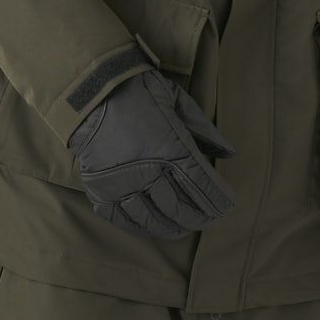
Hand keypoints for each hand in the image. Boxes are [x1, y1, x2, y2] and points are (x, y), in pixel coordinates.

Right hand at [67, 69, 235, 239]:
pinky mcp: (100, 189)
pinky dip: (137, 226)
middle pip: (178, 207)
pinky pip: (121, 218)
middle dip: (195, 217)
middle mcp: (149, 172)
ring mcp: (122, 184)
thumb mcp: (177, 100)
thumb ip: (204, 129)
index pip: (201, 186)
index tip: (225, 208)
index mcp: (172, 149)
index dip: (216, 201)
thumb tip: (228, 152)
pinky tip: (147, 226)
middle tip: (205, 221)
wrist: (91, 91)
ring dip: (169, 227)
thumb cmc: (138, 91)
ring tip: (180, 229)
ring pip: (151, 218)